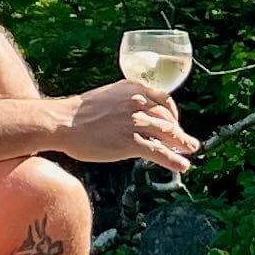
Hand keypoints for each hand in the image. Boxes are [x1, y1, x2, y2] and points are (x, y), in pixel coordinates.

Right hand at [58, 76, 197, 174]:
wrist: (62, 122)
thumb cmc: (79, 113)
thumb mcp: (108, 96)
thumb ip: (125, 102)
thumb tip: (136, 115)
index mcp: (133, 88)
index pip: (163, 99)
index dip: (173, 113)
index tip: (175, 122)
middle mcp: (137, 103)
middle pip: (167, 117)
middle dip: (178, 131)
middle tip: (187, 141)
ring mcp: (134, 122)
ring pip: (167, 133)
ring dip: (182, 143)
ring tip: (191, 150)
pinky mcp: (129, 142)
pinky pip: (157, 151)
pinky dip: (173, 160)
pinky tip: (182, 166)